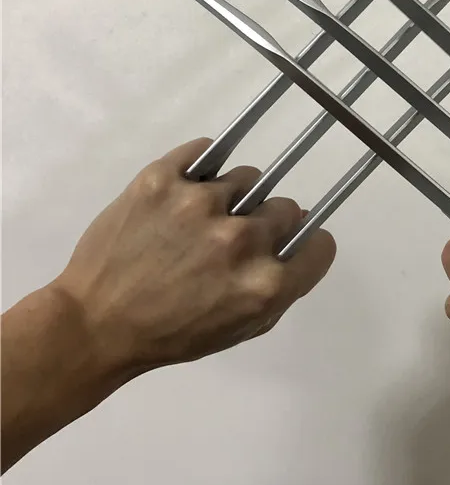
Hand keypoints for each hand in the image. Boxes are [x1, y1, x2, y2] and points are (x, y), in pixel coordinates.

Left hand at [53, 138, 335, 374]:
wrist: (94, 324)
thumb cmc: (173, 334)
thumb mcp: (241, 327)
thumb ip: (282, 286)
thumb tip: (302, 232)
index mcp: (265, 284)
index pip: (320, 243)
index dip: (308, 246)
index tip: (291, 245)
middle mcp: (241, 239)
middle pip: (286, 208)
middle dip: (268, 223)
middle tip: (235, 239)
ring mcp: (201, 203)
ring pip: (247, 178)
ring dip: (233, 196)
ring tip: (200, 218)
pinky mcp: (163, 178)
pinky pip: (206, 150)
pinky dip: (203, 165)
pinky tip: (189, 186)